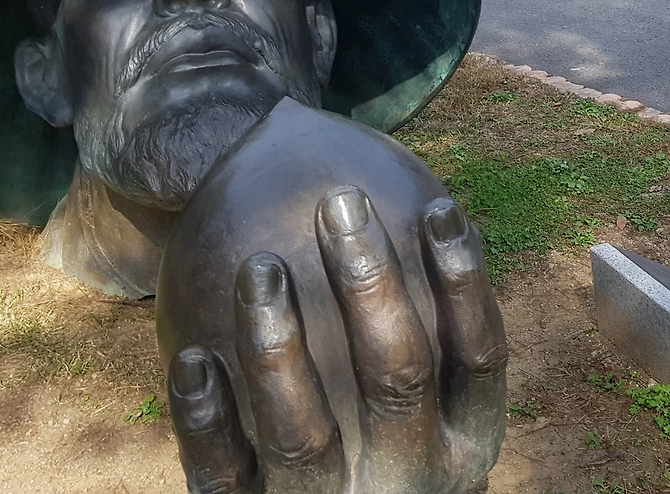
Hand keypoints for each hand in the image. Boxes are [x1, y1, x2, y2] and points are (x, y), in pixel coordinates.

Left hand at [166, 187, 507, 493]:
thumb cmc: (384, 427)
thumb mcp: (428, 391)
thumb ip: (430, 317)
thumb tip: (442, 210)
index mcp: (468, 441)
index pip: (479, 354)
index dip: (463, 280)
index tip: (436, 204)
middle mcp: (411, 484)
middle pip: (398, 377)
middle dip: (371, 283)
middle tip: (340, 203)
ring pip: (305, 435)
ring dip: (277, 346)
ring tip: (258, 267)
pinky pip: (228, 481)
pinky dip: (208, 423)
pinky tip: (191, 359)